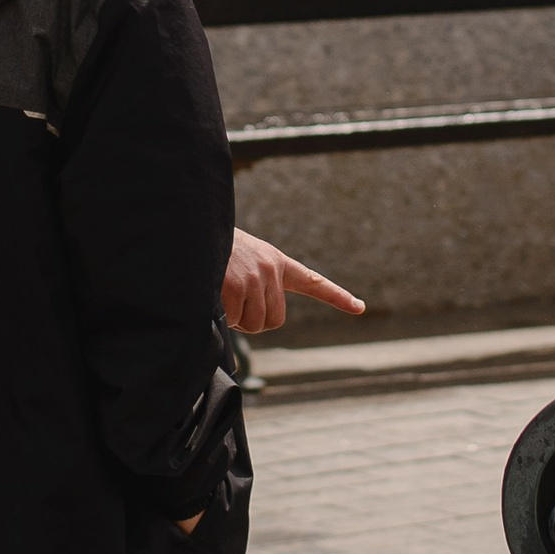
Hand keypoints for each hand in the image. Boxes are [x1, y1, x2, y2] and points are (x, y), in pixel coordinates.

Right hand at [221, 226, 364, 335]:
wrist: (195, 229)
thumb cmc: (216, 250)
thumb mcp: (246, 261)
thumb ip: (258, 285)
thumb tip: (257, 320)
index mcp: (278, 262)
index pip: (313, 282)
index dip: (337, 297)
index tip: (359, 307)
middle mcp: (271, 269)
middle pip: (274, 320)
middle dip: (254, 321)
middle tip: (236, 305)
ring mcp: (254, 277)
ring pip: (254, 324)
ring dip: (237, 320)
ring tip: (223, 295)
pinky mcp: (234, 285)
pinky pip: (234, 321)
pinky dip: (223, 317)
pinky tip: (214, 295)